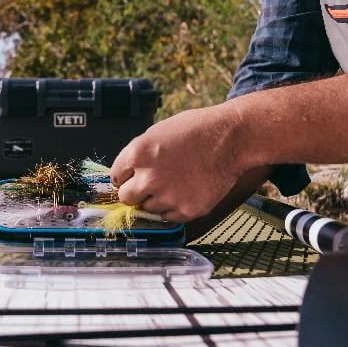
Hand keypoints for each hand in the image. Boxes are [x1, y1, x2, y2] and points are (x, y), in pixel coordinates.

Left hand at [110, 103, 250, 222]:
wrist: (231, 138)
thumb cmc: (196, 129)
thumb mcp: (158, 132)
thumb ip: (140, 155)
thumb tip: (128, 173)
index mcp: (138, 154)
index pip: (116, 176)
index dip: (126, 175)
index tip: (132, 176)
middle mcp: (149, 177)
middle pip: (126, 197)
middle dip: (135, 191)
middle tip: (150, 183)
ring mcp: (168, 196)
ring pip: (148, 208)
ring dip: (156, 199)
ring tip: (176, 182)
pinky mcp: (186, 210)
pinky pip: (168, 217)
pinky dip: (174, 207)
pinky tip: (186, 190)